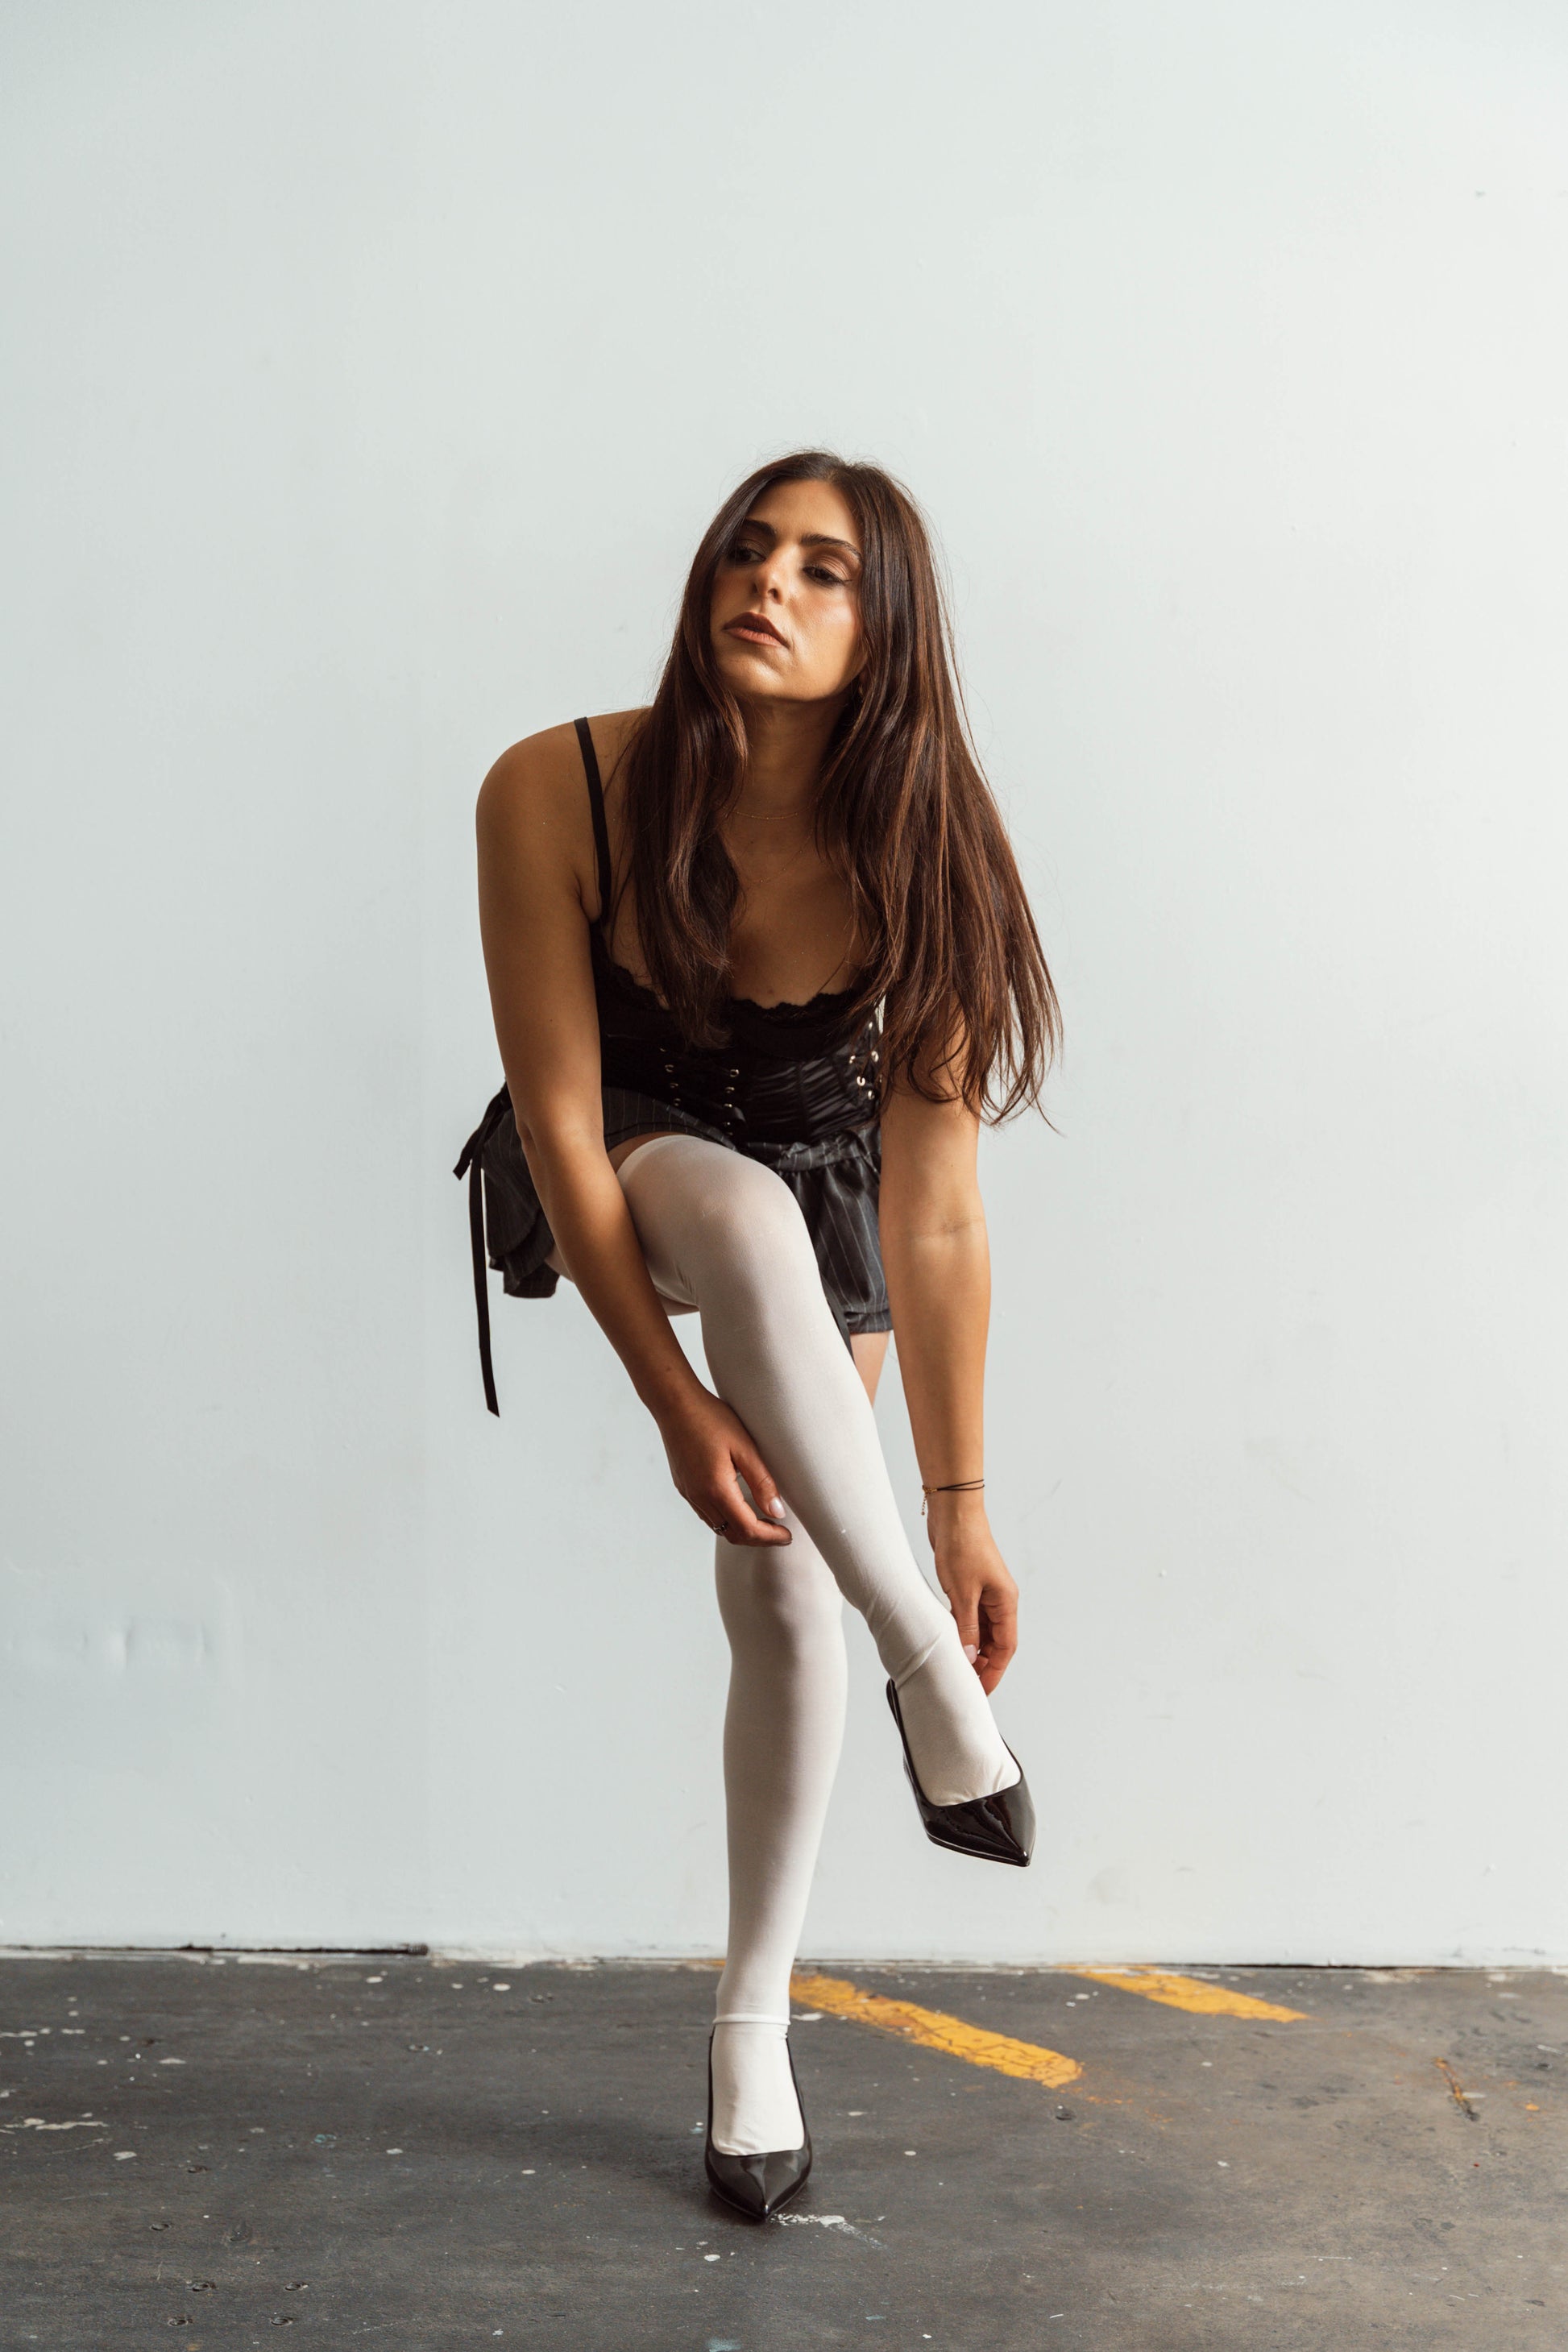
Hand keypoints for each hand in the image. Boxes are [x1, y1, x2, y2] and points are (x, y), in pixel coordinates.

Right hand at [657, 1387, 792, 1547]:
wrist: (674, 1403)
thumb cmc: (711, 1418)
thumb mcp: (745, 1447)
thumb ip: (762, 1482)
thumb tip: (777, 1512)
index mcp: (716, 1489)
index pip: (747, 1529)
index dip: (770, 1537)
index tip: (787, 1535)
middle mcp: (699, 1497)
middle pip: (731, 1534)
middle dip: (757, 1539)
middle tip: (780, 1533)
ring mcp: (689, 1493)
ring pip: (718, 1526)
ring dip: (741, 1530)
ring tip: (763, 1521)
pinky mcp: (684, 1487)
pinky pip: (707, 1514)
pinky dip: (726, 1519)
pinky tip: (739, 1507)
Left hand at [926, 1495, 1016, 1694]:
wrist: (952, 1513)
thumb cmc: (962, 1546)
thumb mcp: (962, 1593)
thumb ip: (966, 1627)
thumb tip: (970, 1658)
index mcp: (1006, 1601)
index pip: (1006, 1647)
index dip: (995, 1671)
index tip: (981, 1691)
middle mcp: (999, 1599)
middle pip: (995, 1642)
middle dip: (983, 1664)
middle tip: (965, 1685)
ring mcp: (984, 1593)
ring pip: (982, 1631)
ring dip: (971, 1649)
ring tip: (956, 1669)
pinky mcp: (969, 1586)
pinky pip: (969, 1618)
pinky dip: (962, 1632)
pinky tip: (950, 1643)